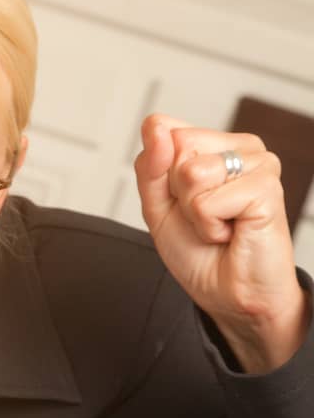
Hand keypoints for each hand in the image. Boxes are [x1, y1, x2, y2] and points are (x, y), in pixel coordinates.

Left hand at [135, 114, 308, 372]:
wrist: (229, 293)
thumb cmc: (199, 251)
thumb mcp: (157, 205)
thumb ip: (151, 164)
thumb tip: (156, 124)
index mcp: (216, 145)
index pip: (164, 133)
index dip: (160, 177)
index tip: (183, 203)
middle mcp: (242, 147)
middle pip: (177, 148)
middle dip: (177, 194)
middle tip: (204, 218)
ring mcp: (259, 164)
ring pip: (191, 172)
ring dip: (194, 212)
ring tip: (219, 225)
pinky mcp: (267, 187)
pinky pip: (208, 200)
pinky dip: (209, 225)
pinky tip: (233, 232)